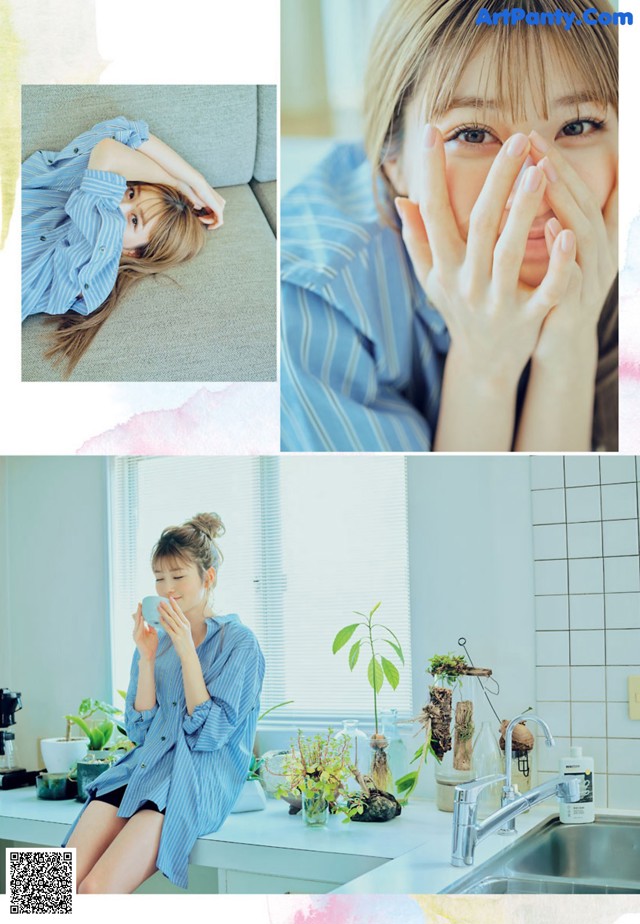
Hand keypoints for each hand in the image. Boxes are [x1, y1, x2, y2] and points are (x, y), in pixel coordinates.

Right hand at [132, 603, 157, 660]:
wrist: (150, 655)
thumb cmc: (151, 645)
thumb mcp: (153, 633)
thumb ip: (152, 626)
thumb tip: (155, 617)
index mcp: (141, 629)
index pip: (141, 618)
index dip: (141, 611)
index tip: (143, 603)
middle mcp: (137, 630)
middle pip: (137, 618)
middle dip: (139, 610)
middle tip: (140, 602)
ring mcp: (135, 634)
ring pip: (137, 622)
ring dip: (138, 615)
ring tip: (140, 607)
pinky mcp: (136, 638)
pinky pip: (138, 629)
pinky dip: (140, 623)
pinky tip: (142, 618)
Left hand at [158, 596, 196, 660]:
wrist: (189, 654)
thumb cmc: (186, 643)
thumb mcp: (186, 631)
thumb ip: (181, 624)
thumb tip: (175, 617)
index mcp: (187, 624)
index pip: (180, 612)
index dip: (174, 604)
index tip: (170, 598)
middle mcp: (184, 626)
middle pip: (174, 614)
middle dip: (167, 607)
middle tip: (161, 601)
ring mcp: (180, 632)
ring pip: (171, 620)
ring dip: (164, 613)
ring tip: (158, 607)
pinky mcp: (176, 638)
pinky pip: (168, 629)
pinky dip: (164, 623)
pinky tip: (159, 619)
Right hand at [178, 179, 225, 229]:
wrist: (197, 185)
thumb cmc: (194, 190)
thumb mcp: (196, 199)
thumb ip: (199, 204)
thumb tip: (199, 208)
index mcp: (215, 199)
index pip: (213, 212)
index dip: (206, 218)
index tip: (199, 218)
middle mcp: (220, 202)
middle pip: (215, 216)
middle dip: (207, 220)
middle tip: (199, 218)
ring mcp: (220, 206)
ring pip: (217, 219)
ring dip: (208, 221)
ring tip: (200, 218)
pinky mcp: (219, 209)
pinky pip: (219, 221)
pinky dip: (214, 225)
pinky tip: (209, 226)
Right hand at [395, 126, 577, 385]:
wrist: (485, 363)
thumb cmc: (460, 310)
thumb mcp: (433, 278)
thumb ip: (418, 240)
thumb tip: (403, 199)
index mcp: (444, 266)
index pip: (433, 212)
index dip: (431, 172)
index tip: (433, 131)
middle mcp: (467, 282)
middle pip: (479, 225)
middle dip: (496, 181)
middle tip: (516, 139)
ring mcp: (496, 301)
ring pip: (509, 251)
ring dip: (523, 211)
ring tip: (539, 170)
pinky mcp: (527, 317)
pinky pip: (545, 290)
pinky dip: (556, 265)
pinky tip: (566, 233)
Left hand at [527, 132, 616, 361]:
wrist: (556, 347)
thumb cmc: (555, 293)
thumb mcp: (562, 252)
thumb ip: (561, 216)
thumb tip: (547, 175)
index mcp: (595, 241)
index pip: (585, 192)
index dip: (568, 161)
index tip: (544, 132)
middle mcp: (599, 257)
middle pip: (585, 205)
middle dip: (562, 170)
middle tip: (535, 139)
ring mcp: (590, 282)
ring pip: (585, 233)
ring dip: (565, 200)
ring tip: (544, 171)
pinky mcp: (574, 306)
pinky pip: (574, 275)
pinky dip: (565, 252)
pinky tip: (551, 228)